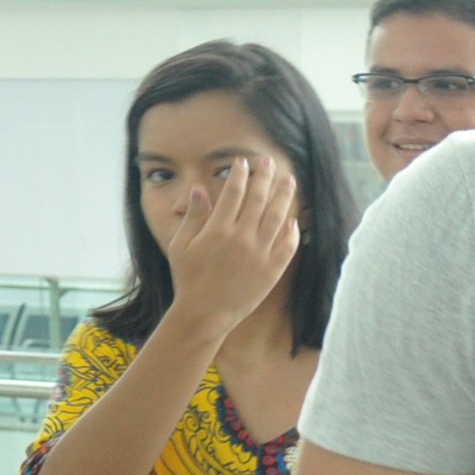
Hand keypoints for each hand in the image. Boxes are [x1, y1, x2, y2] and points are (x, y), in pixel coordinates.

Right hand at [158, 151, 300, 336]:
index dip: (239, 174)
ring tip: (288, 180)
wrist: (206, 313)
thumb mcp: (181, 245)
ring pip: (278, 217)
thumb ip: (193, 216)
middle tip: (268, 161)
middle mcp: (242, 238)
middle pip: (258, 199)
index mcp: (218, 230)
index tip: (242, 161)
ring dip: (284, 196)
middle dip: (264, 176)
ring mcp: (261, 254)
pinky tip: (293, 219)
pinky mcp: (273, 270)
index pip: (233, 193)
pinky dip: (292, 230)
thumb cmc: (188, 278)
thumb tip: (201, 188)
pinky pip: (287, 244)